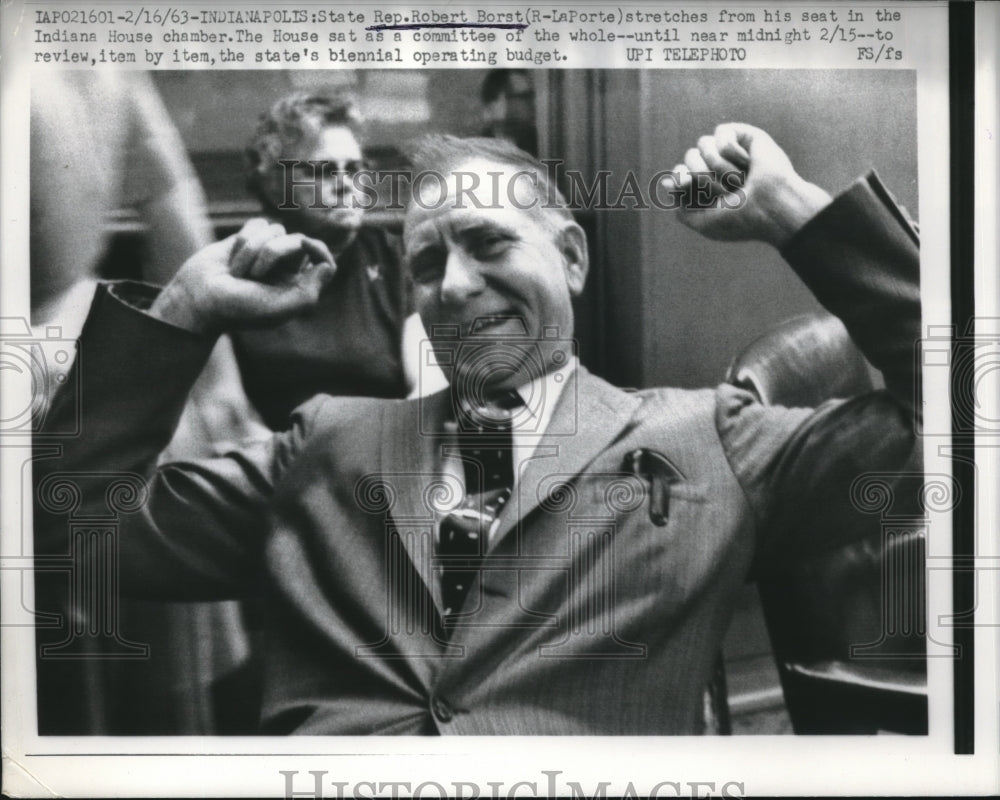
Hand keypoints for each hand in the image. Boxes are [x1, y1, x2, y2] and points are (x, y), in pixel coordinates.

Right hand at [150, 219, 335, 333]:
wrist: (196, 299)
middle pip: (299, 241)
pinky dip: (244, 239)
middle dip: (274, 251)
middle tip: (253, 274)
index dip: (320, 249)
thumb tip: (327, 265)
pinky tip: (232, 259)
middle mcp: (288, 269)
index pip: (324, 262)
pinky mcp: (248, 240)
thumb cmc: (237, 308)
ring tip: (237, 273)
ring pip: (275, 230)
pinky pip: (258, 224)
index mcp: (299, 288)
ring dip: (253, 249)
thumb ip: (309, 292)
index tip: (306, 244)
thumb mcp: (278, 309)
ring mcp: (268, 253)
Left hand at [666, 123, 831, 247]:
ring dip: (718, 166)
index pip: (680, 173)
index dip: (681, 178)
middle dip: (703, 176)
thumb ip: (683, 208)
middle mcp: (718, 167)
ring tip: (740, 179)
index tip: (690, 188)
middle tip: (726, 191)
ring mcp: (731, 151)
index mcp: (707, 186)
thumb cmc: (742, 218)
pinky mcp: (745, 136)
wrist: (772, 209)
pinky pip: (721, 133)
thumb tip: (667, 182)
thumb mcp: (705, 223)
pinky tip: (748, 162)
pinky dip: (731, 151)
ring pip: (703, 144)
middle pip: (689, 157)